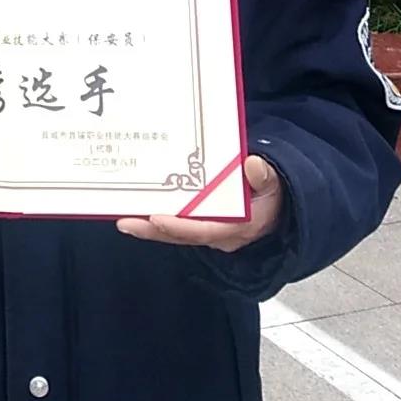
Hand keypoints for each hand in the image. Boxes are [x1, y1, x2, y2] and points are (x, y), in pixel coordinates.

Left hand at [115, 154, 283, 250]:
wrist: (278, 204)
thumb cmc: (273, 192)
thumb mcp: (276, 183)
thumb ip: (266, 177)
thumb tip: (253, 165)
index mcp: (238, 227)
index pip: (205, 231)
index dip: (179, 227)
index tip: (156, 218)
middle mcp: (219, 235)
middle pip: (181, 235)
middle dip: (151, 229)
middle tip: (124, 221)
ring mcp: (208, 230)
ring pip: (175, 232)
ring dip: (148, 225)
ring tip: (121, 216)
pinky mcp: (201, 224)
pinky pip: (177, 224)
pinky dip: (156, 218)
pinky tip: (136, 209)